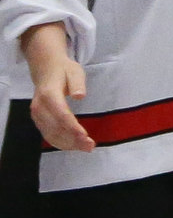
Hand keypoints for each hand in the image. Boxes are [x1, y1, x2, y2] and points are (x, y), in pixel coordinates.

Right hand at [22, 22, 91, 152]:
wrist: (46, 69)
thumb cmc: (64, 70)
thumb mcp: (75, 71)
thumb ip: (78, 83)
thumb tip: (80, 96)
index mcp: (49, 94)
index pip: (61, 115)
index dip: (72, 128)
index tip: (85, 136)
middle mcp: (39, 107)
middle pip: (56, 128)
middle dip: (73, 139)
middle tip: (90, 146)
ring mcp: (37, 115)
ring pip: (51, 135)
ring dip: (68, 144)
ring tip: (86, 148)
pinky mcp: (38, 120)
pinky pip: (48, 135)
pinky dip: (60, 142)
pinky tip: (73, 146)